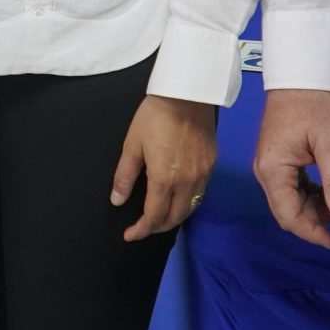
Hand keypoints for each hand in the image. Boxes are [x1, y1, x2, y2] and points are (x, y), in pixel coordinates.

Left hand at [113, 95, 216, 242]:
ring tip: (159, 216)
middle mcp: (187, 182)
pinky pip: (200, 193)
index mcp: (164, 179)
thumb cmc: (155, 116)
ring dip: (174, 217)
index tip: (130, 235)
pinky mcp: (212, 165)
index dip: (140, 230)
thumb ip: (125, 176)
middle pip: (175, 218)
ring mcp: (203, 174)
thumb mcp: (132, 145)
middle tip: (143, 227)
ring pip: (190, 208)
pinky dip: (187, 202)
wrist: (187, 94)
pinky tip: (178, 197)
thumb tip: (117, 201)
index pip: (153, 217)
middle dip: (157, 227)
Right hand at [255, 88, 329, 248]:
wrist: (300, 76)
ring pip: (289, 201)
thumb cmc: (314, 105)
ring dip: (312, 208)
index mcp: (273, 170)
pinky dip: (308, 194)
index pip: (288, 215)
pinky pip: (290, 188)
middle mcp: (265, 171)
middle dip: (313, 221)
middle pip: (286, 211)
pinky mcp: (277, 160)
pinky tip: (327, 190)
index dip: (311, 232)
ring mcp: (269, 166)